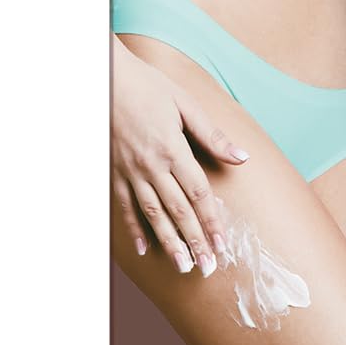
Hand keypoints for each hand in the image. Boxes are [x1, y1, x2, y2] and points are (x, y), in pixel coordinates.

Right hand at [111, 36, 247, 273]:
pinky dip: (134, 229)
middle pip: (178, 210)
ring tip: (182, 266)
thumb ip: (212, 136)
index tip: (223, 245)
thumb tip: (242, 158)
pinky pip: (125, 206)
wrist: (103, 76)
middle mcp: (151, 165)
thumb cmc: (147, 86)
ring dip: (169, 242)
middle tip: (207, 267)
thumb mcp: (185, 104)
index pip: (198, 194)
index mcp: (172, 148)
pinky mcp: (113, 172)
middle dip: (194, 241)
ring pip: (152, 214)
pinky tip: (144, 250)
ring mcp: (130, 171)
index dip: (212, 221)